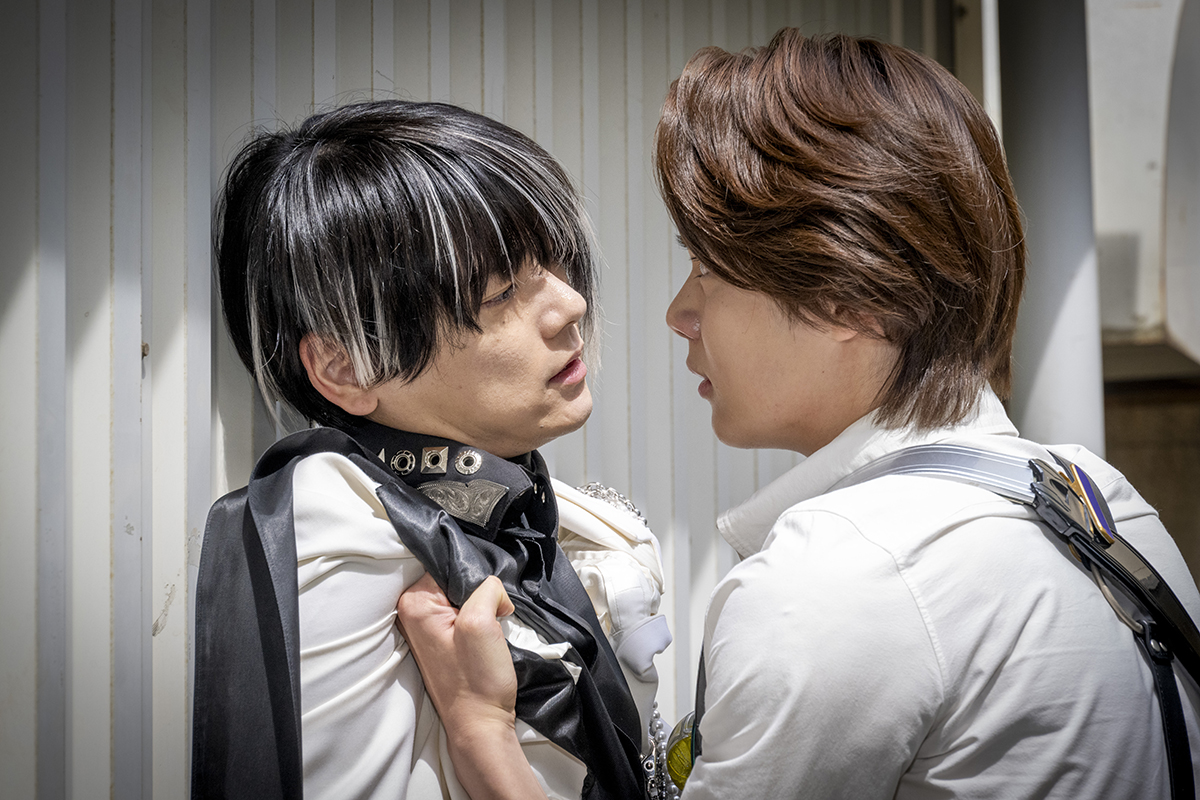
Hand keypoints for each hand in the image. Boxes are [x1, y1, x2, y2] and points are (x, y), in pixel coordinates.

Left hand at [396, 572, 517, 730]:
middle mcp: (413, 614)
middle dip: (479, 594)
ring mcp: (427, 629)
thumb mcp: (482, 622)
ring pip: (464, 597)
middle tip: (487, 621)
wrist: (481, 723)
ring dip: (481, 610)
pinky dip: (480, 621)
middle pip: (455, 580)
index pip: (448, 565)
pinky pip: (465, 614)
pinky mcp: (442, 641)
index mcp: (414, 605)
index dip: (474, 580)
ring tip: (485, 634)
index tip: (482, 604)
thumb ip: (485, 588)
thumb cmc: (477, 682)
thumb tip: (492, 587)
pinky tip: (484, 641)